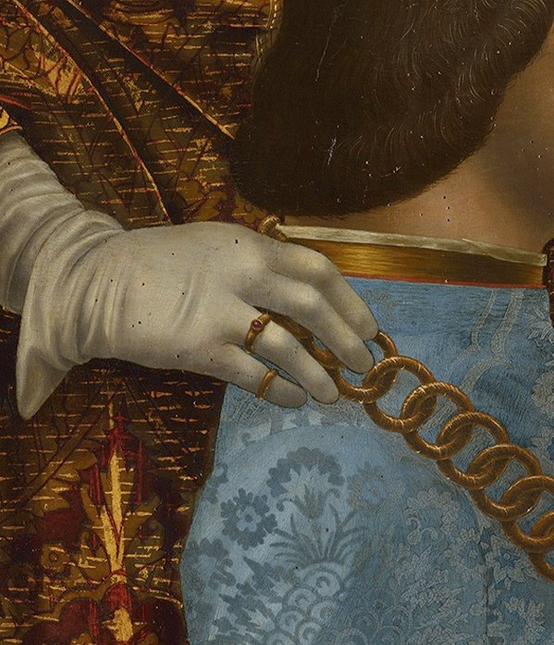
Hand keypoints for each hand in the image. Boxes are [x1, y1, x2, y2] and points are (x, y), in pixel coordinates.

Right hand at [19, 220, 377, 414]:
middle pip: (314, 307)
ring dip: (318, 374)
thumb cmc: (159, 264)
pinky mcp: (199, 348)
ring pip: (289, 348)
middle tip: (363, 362)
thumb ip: (259, 265)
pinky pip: (253, 375)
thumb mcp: (216, 247)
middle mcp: (242, 273)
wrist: (94, 281)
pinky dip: (280, 390)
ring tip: (332, 394)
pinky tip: (293, 400)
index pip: (318, 269)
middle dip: (346, 338)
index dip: (350, 301)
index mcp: (249, 244)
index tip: (369, 325)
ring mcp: (220, 311)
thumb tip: (310, 297)